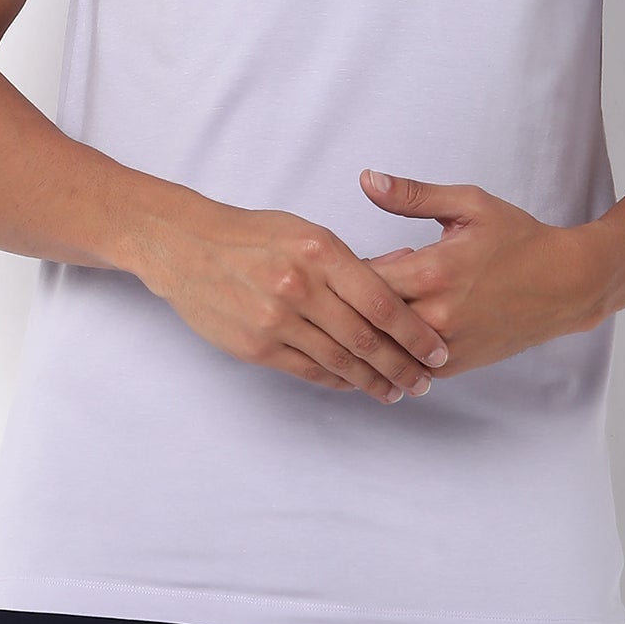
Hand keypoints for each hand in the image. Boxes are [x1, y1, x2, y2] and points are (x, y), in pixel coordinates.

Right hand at [134, 199, 452, 403]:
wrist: (188, 248)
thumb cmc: (254, 236)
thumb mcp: (307, 232)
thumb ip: (355, 259)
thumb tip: (409, 267)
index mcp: (319, 251)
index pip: (380, 301)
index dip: (414, 333)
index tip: (437, 351)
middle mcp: (300, 286)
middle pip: (365, 339)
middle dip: (403, 366)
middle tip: (425, 382)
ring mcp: (275, 319)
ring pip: (339, 361)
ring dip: (374, 382)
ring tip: (397, 391)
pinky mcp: (256, 346)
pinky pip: (308, 370)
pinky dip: (337, 380)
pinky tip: (356, 385)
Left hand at [357, 168, 615, 376]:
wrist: (566, 284)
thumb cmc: (518, 240)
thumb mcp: (468, 205)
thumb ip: (412, 194)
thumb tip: (365, 179)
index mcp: (432, 272)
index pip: (360, 279)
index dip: (346, 269)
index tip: (348, 258)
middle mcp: (435, 316)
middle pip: (364, 317)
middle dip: (351, 300)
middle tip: (352, 283)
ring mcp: (445, 347)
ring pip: (382, 348)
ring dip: (369, 328)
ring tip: (371, 305)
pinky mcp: (455, 366)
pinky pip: (405, 366)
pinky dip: (391, 349)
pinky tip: (393, 326)